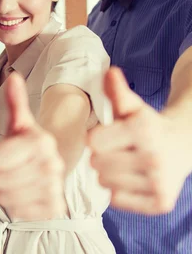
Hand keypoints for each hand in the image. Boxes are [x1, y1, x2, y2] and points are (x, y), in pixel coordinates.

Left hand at [0, 73, 65, 219]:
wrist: (43, 169)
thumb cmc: (24, 145)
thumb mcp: (18, 123)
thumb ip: (15, 101)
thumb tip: (14, 77)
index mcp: (43, 141)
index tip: (0, 157)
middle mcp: (54, 164)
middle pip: (3, 179)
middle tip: (5, 172)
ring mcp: (56, 187)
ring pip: (10, 197)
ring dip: (5, 192)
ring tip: (12, 182)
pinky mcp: (54, 207)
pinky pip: (21, 211)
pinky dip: (16, 206)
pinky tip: (21, 195)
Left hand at [89, 67, 188, 213]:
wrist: (182, 145)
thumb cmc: (147, 125)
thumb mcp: (132, 106)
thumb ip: (117, 91)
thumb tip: (109, 72)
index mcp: (144, 131)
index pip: (93, 142)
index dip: (97, 138)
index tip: (110, 134)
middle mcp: (154, 158)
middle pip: (97, 163)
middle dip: (102, 156)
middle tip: (118, 150)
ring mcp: (159, 182)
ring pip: (104, 182)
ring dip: (109, 174)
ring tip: (125, 164)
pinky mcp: (160, 202)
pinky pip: (116, 200)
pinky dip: (119, 191)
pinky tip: (132, 179)